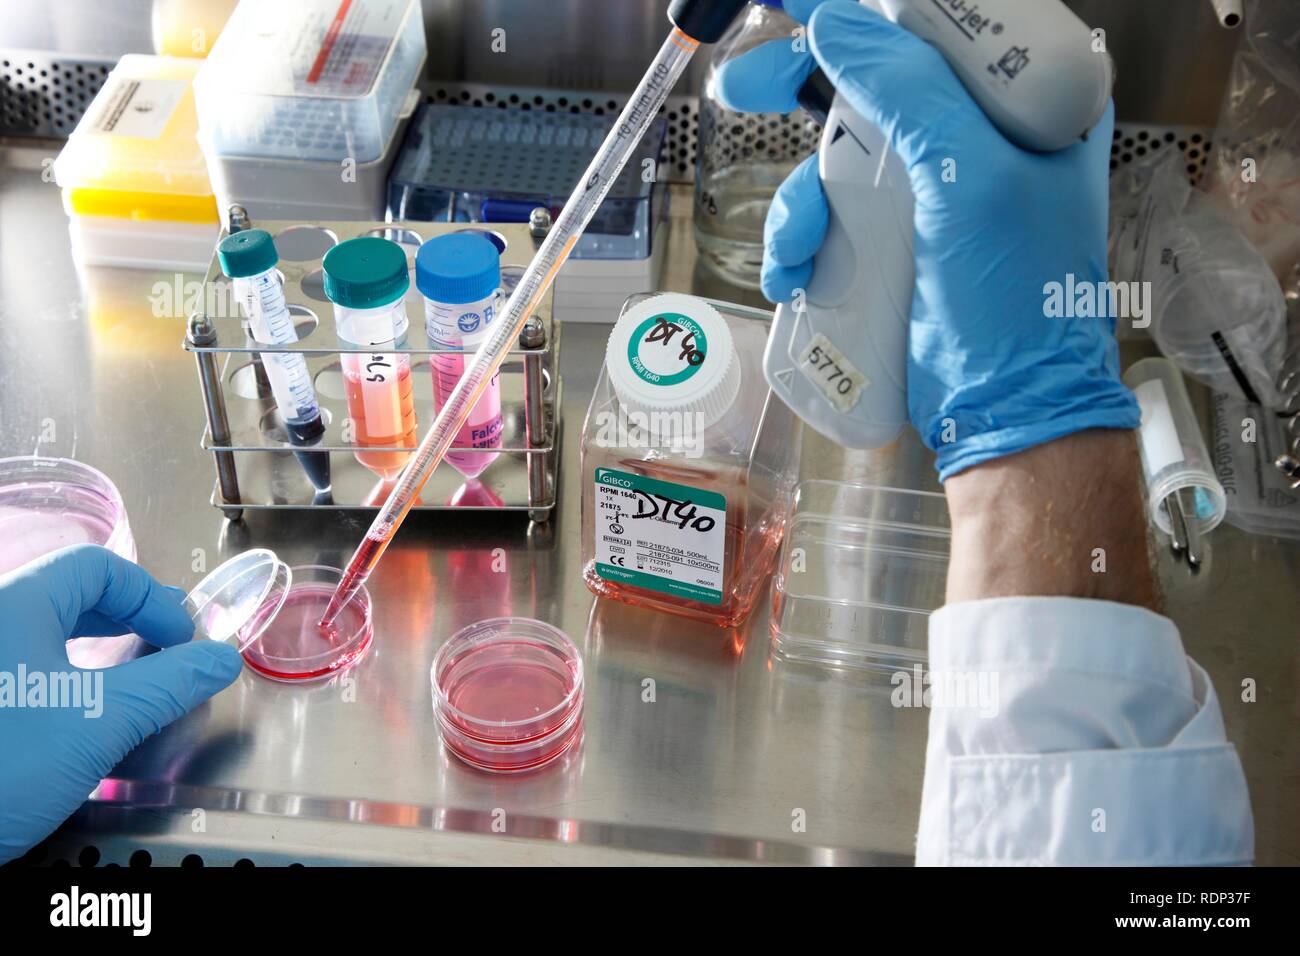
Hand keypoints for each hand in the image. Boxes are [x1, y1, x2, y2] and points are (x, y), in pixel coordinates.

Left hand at [0, 545, 241, 862]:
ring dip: (98, 644)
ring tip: (132, 674)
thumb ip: (168, 685)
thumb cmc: (2, 766)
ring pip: (43, 628)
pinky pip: (21, 661)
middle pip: (69, 593)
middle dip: (128, 616)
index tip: (179, 638)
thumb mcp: (100, 722)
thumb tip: (220, 660)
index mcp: (14, 604)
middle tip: (166, 646)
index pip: (96, 566)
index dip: (149, 596)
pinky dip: (64, 670)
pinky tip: (80, 706)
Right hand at [716, 0, 1138, 478]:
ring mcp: (939, 193)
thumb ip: (909, 90)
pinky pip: (836, 217)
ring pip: (843, 156)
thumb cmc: (1016, 307)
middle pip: (878, 83)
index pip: (943, 26)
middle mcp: (986, 137)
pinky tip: (796, 278)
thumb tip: (838, 24)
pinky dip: (804, 244)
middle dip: (802, 94)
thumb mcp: (970, 181)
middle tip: (741, 90)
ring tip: (795, 255)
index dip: (869, 14)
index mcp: (1031, 105)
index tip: (794, 4)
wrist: (1005, 417)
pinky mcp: (901, 244)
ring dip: (800, 203)